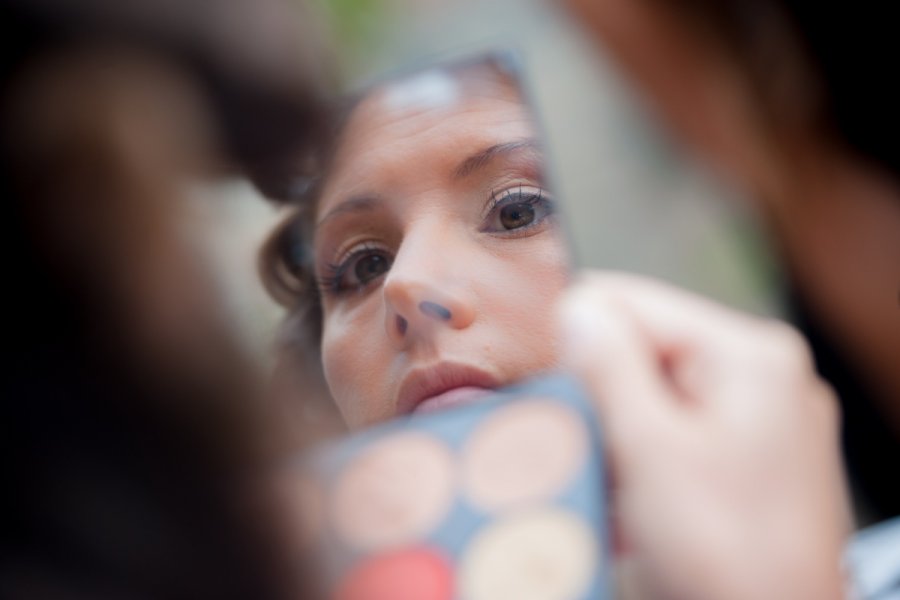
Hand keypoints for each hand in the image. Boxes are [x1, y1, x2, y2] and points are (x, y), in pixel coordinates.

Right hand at [558, 272, 849, 599]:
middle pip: (643, 351)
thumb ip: (610, 367)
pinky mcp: (743, 457)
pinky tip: (630, 499)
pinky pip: (670, 433)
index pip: (636, 302)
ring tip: (610, 482)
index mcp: (749, 356)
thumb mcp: (652, 451)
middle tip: (581, 444)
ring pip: (650, 395)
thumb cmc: (729, 558)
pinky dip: (637, 459)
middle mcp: (761, 375)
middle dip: (598, 396)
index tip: (540, 375)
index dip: (576, 332)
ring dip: (614, 434)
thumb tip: (575, 306)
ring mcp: (756, 418)